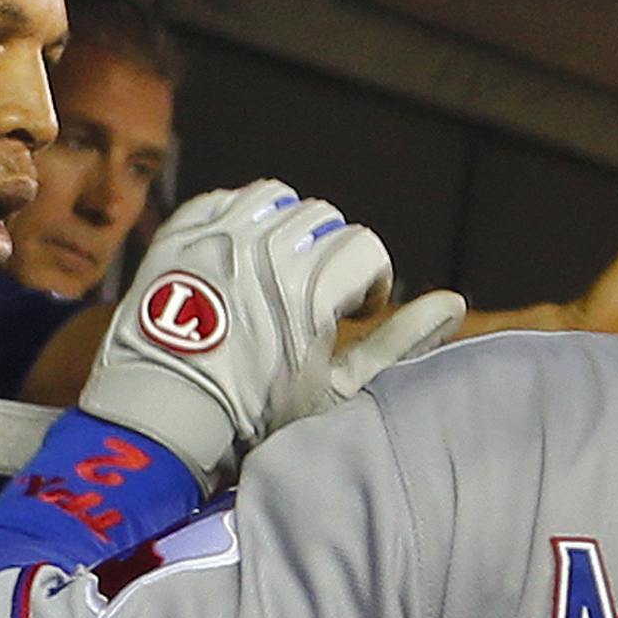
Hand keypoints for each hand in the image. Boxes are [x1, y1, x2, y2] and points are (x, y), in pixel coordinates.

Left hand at [80, 180, 465, 493]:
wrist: (164, 419)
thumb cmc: (255, 416)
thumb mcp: (338, 388)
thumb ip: (398, 342)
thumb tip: (454, 303)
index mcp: (311, 289)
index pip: (364, 248)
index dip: (367, 282)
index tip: (352, 312)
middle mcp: (265, 252)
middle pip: (323, 219)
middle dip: (329, 254)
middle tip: (312, 295)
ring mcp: (216, 238)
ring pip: (276, 197)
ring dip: (286, 227)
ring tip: (277, 268)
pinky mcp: (178, 236)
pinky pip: (224, 199)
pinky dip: (239, 218)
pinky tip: (239, 255)